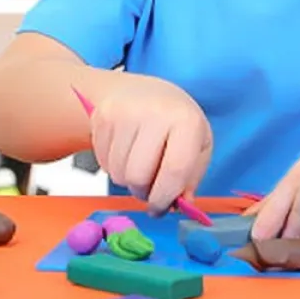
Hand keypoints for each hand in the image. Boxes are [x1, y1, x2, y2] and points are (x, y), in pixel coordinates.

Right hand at [89, 74, 212, 213]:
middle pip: (139, 176)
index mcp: (186, 120)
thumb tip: (182, 205)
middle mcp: (155, 112)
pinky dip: (114, 168)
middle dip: (143, 192)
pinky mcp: (102, 117)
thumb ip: (192, 176)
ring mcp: (124, 113)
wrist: (139, 90)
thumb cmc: (173, 120)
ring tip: (139, 166)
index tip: (161, 208)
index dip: (166, 197)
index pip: (175, 169)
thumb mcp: (197, 143)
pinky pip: (103, 163)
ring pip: (118, 173)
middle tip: (150, 188)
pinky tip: (125, 153)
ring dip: (128, 181)